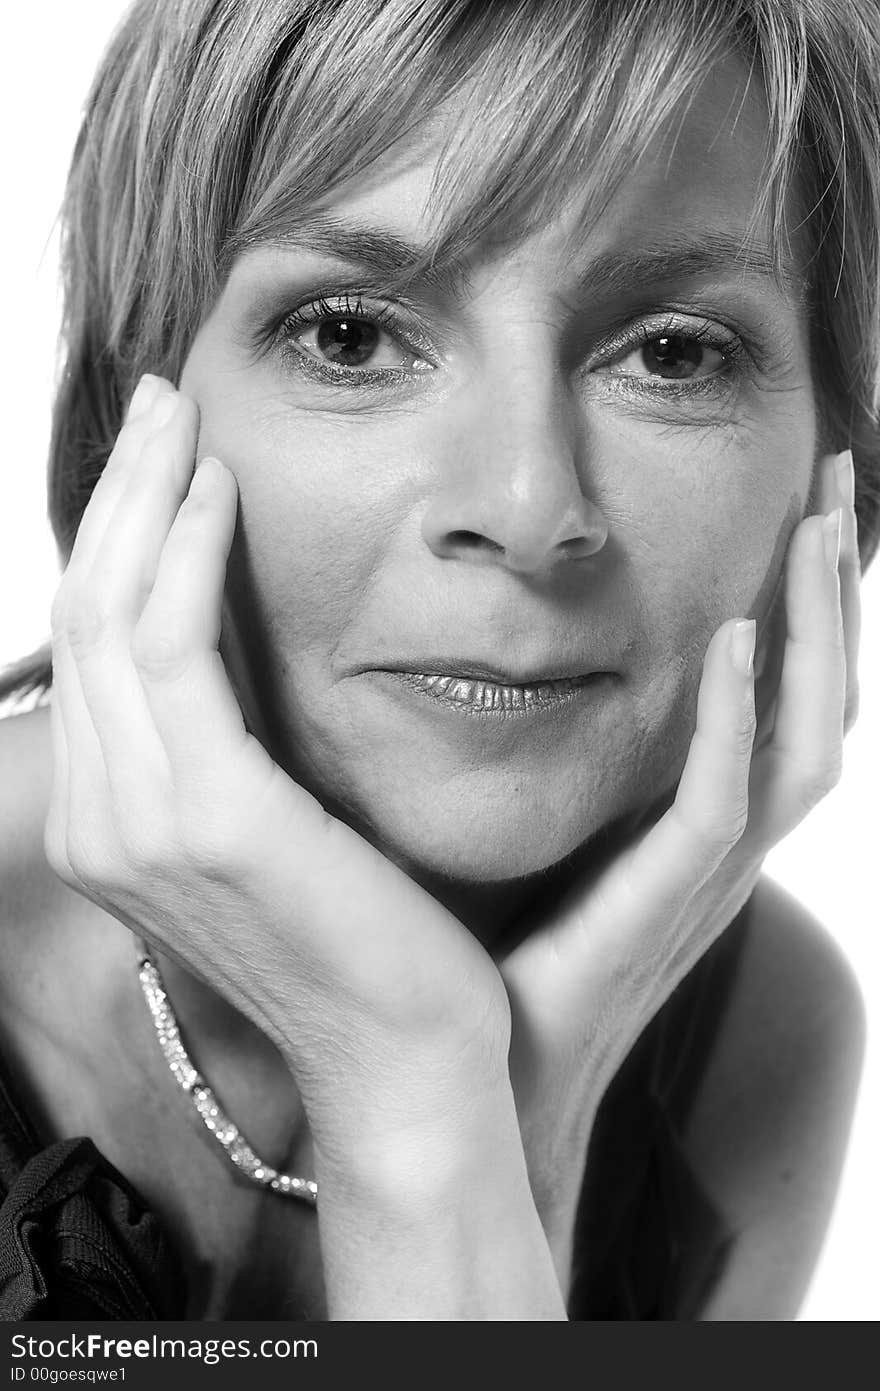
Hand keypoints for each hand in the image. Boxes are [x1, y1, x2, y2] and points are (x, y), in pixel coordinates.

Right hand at [45, 376, 511, 1162]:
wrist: (407, 1052)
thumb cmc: (360, 936)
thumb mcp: (269, 827)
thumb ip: (222, 747)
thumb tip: (225, 650)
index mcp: (110, 825)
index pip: (93, 647)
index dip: (119, 536)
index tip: (166, 454)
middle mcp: (99, 823)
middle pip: (83, 611)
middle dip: (123, 491)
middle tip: (168, 399)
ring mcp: (137, 824)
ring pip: (112, 611)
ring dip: (150, 497)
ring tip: (191, 417)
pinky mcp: (207, 815)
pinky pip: (176, 645)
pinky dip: (193, 554)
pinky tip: (229, 493)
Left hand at [499, 450, 859, 1278]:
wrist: (493, 1076)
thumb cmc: (516, 952)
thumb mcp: (562, 828)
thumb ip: (582, 757)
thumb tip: (535, 665)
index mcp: (708, 819)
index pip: (789, 693)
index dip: (809, 602)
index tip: (801, 501)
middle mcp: (730, 841)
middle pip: (825, 698)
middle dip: (836, 589)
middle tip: (834, 477)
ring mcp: (710, 875)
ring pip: (807, 739)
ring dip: (817, 631)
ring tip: (816, 527)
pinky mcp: (666, 903)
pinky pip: (723, 804)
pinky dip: (738, 721)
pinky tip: (735, 641)